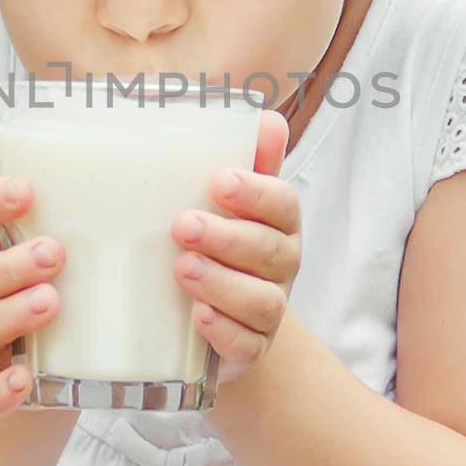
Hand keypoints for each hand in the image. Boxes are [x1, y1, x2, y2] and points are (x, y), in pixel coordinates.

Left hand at [169, 110, 300, 386]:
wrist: (216, 324)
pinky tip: (197, 317)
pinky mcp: (248, 351)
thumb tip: (265, 115)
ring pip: (262, 301)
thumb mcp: (228, 203)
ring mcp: (268, 312)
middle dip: (229, 237)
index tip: (220, 180)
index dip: (257, 192)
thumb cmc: (219, 247)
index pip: (283, 204)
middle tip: (183, 225)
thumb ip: (247, 161)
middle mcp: (281, 268)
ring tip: (182, 268)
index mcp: (277, 225)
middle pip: (271, 251)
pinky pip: (246, 344)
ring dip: (223, 283)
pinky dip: (224, 330)